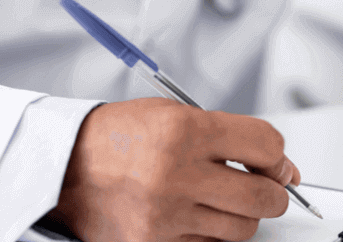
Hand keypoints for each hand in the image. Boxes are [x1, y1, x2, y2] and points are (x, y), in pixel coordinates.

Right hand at [49, 98, 300, 241]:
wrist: (61, 168)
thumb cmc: (118, 138)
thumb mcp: (172, 114)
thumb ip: (228, 136)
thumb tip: (281, 167)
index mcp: (183, 131)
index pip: (266, 147)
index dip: (279, 158)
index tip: (276, 164)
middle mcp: (175, 174)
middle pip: (264, 197)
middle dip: (273, 194)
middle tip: (263, 188)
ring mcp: (164, 215)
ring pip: (241, 229)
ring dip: (239, 216)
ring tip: (217, 199)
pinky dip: (208, 234)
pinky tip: (191, 215)